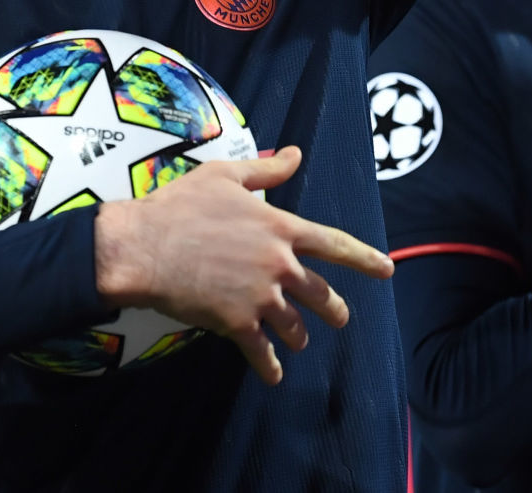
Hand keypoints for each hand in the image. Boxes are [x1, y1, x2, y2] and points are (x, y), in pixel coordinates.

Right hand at [92, 145, 393, 384]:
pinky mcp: (236, 323)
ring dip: (300, 336)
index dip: (364, 258)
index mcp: (280, 228)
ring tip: (300, 342)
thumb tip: (293, 155)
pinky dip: (270, 366)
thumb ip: (265, 171)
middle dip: (333, 309)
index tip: (387, 270)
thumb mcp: (224, 176)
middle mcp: (278, 264)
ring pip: (295, 325)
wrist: (144, 246)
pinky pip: (262, 352)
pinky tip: (274, 375)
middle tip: (339, 317)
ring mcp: (259, 297)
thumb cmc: (180, 205)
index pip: (334, 244)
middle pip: (320, 293)